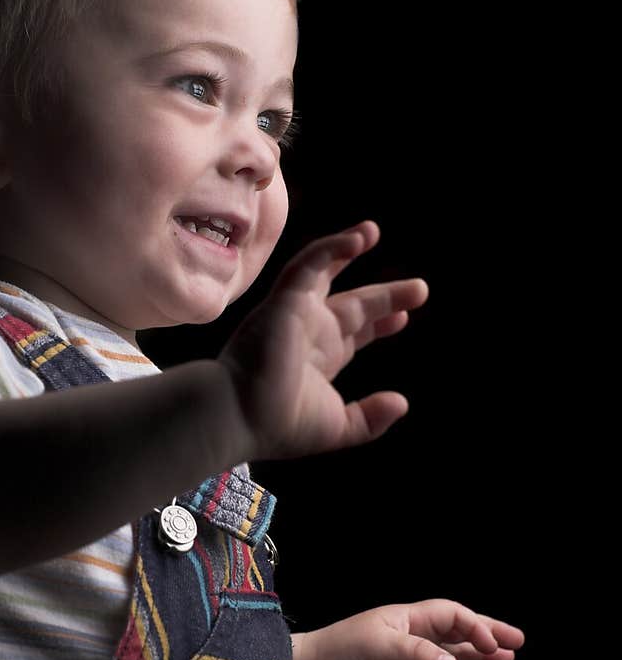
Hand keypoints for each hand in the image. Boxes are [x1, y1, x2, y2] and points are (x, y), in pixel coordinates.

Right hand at [218, 220, 427, 461]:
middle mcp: (308, 332)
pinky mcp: (285, 298)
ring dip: (348, 252)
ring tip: (374, 232)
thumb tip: (401, 403)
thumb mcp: (338, 427)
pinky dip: (332, 247)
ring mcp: (295, 312)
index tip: (402, 318)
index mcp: (319, 360)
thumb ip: (370, 418)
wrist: (240, 415)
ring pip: (324, 272)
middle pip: (352, 306)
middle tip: (418, 289)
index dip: (378, 324)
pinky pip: (310, 263)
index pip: (353, 335)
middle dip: (384, 297)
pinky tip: (359, 239)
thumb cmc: (281, 426)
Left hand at [292, 599, 525, 659]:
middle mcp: (410, 639)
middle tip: (516, 642)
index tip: (493, 643)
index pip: (451, 615)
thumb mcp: (381, 647)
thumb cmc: (342, 653)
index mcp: (407, 620)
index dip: (475, 625)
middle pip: (456, 633)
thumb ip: (418, 655)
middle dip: (486, 635)